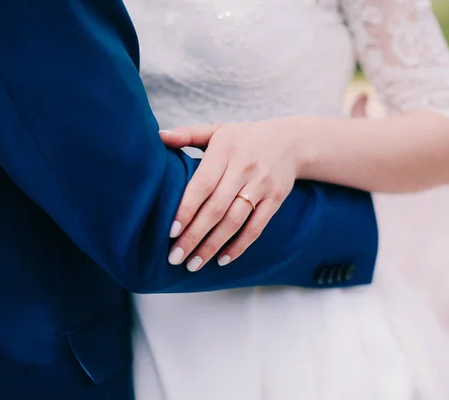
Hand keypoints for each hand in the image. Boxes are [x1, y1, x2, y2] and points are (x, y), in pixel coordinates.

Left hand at [161, 118, 302, 270]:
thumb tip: (158, 137)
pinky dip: (239, 246)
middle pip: (216, 208)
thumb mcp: (217, 131)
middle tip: (175, 257)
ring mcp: (262, 185)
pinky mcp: (275, 199)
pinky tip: (222, 260)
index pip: (202, 184)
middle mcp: (244, 168)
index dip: (187, 209)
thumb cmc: (244, 138)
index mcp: (225, 149)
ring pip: (235, 221)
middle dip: (194, 235)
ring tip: (194, 264)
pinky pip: (256, 227)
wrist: (290, 142)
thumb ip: (188, 135)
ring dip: (213, 245)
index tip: (171, 232)